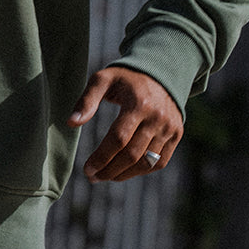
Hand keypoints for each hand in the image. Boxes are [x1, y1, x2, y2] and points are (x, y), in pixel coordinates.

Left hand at [68, 66, 182, 181]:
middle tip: (92, 176)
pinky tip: (125, 171)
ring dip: (124, 174)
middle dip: (109, 170)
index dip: (101, 157)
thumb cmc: (125, 79)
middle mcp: (157, 117)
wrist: (161, 72)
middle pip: (132, 155)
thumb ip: (87, 100)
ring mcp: (169, 127)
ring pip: (147, 162)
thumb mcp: (103, 80)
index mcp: (139, 103)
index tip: (87, 169)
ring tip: (106, 176)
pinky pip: (160, 162)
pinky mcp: (176, 134)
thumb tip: (71, 123)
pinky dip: (141, 171)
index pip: (118, 139)